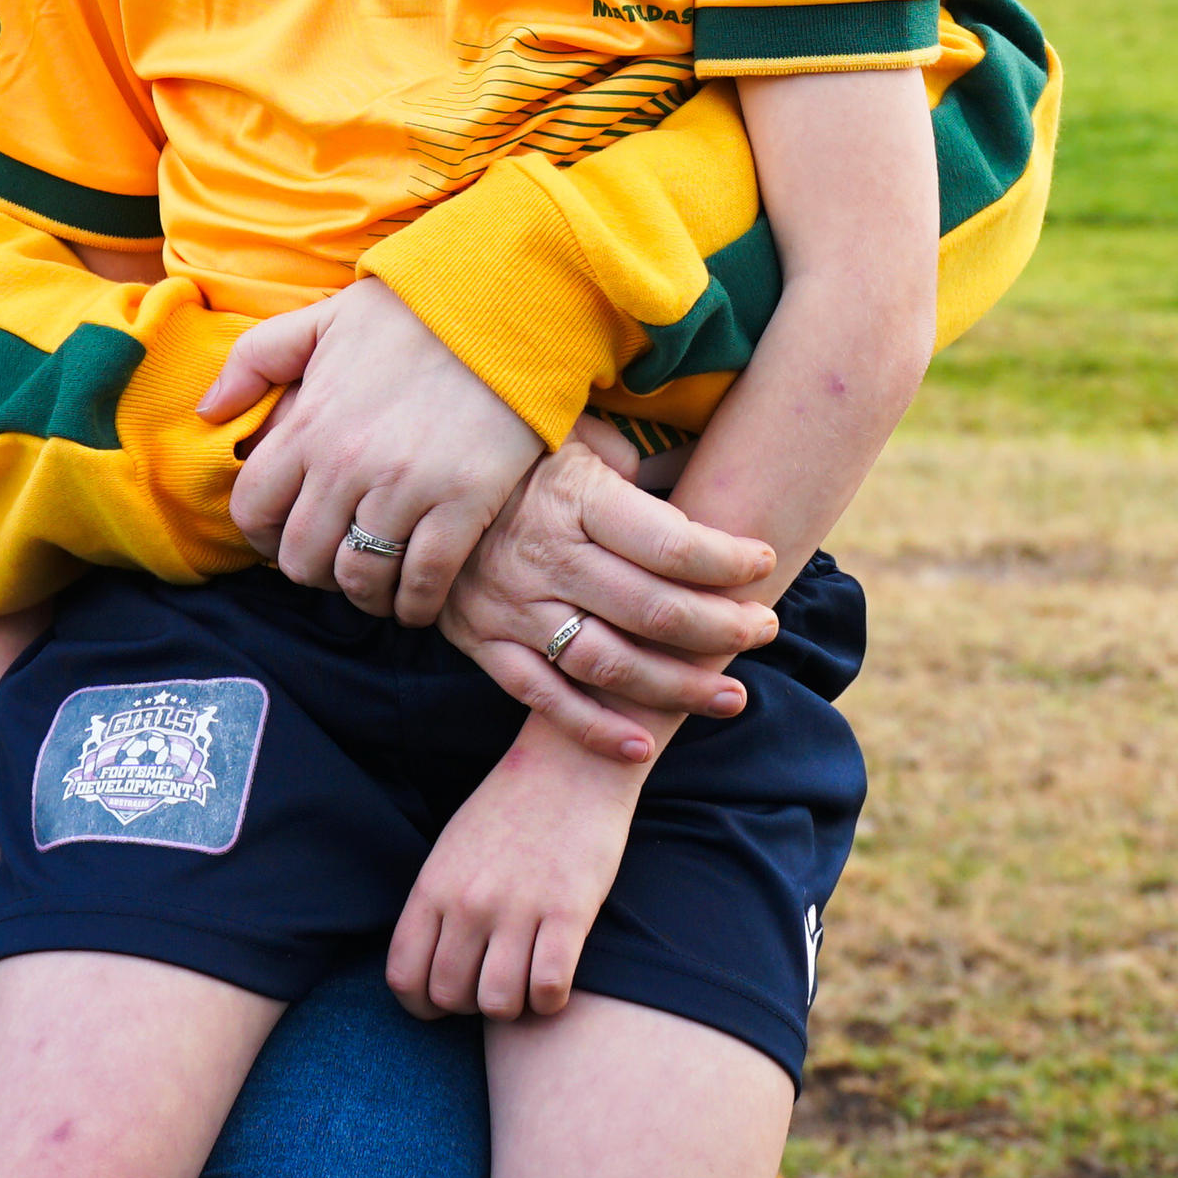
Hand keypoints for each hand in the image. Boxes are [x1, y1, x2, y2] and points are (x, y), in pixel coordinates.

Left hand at [211, 280, 543, 625]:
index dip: (260, 535)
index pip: (253, 508)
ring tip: (375, 583)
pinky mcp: (462, 504)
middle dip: (310, 570)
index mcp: (309, 423)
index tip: (280, 537)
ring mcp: (406, 488)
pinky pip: (425, 582)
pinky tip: (416, 599)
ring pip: (359, 579)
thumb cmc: (413, 312)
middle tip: (331, 561)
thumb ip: (255, 360)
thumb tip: (208, 410)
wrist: (505, 303)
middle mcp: (348, 464)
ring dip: (362, 593)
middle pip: (301, 558)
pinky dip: (415, 605)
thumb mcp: (322, 320)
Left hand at [389, 731, 640, 1021]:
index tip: (442, 1004)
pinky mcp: (569, 911)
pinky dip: (550, 1002)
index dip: (420, 1005)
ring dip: (512, 1006)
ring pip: (499, 1003)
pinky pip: (549, 988)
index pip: (403, 975)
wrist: (572, 760)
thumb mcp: (453, 848)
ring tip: (523, 985)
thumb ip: (436, 903)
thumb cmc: (512, 806)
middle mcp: (469, 901)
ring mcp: (518, 907)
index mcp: (434, 885)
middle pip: (450, 996)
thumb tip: (428, 963)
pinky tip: (555, 983)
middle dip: (469, 1006)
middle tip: (491, 986)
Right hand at [443, 450, 778, 761]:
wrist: (411, 485)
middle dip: (722, 628)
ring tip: (729, 697)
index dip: (728, 560)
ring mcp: (511, 606)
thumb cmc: (516, 456)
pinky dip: (594, 730)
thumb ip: (632, 456)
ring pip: (609, 664)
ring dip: (677, 689)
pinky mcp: (483, 643)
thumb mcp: (572, 433)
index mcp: (575, 497)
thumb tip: (700, 461)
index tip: (763, 562)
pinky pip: (543, 699)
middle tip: (765, 631)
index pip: (671, 542)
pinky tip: (642, 745)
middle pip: (653, 610)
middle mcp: (545, 556)